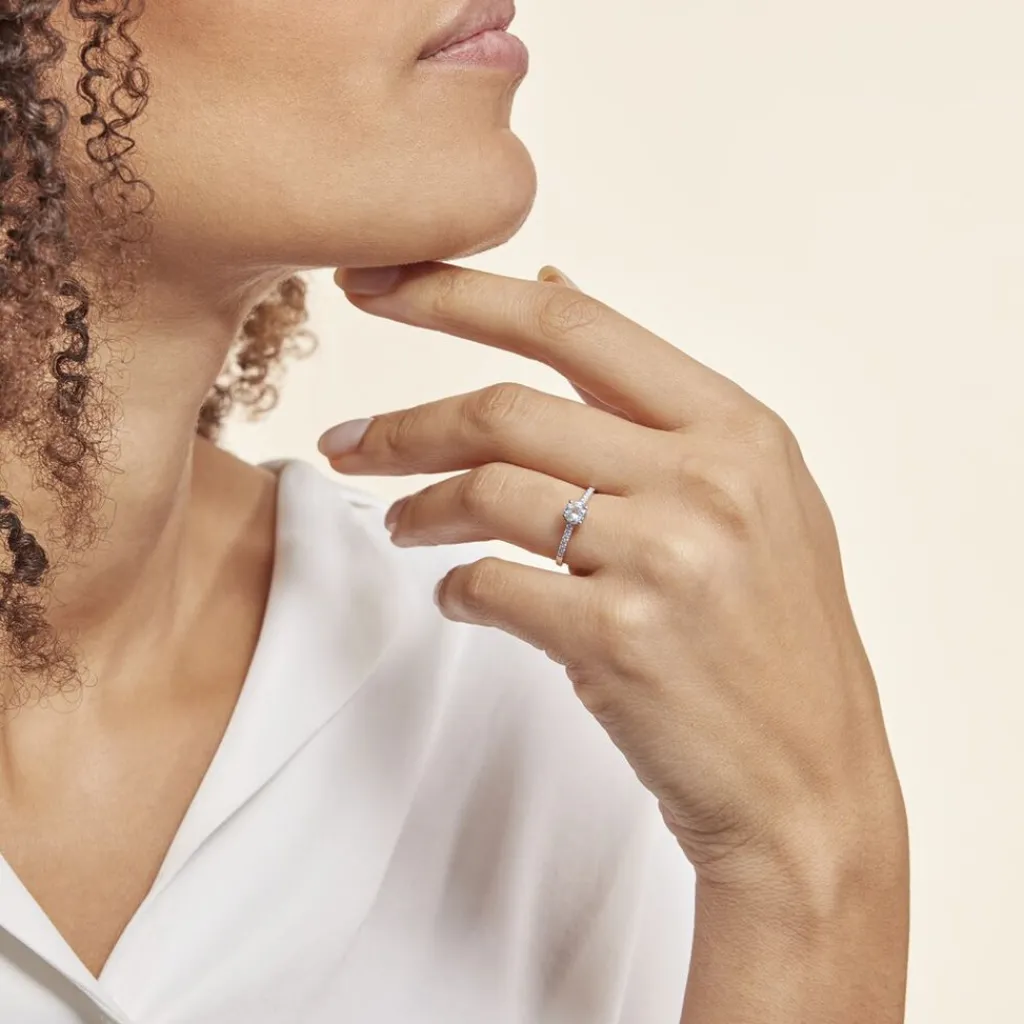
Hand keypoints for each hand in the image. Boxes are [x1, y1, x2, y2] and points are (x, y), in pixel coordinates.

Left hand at [317, 261, 905, 888]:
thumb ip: (655, 396)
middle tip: (346, 440)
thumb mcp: (756, 493)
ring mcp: (664, 559)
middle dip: (406, 423)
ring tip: (398, 525)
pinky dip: (455, 588)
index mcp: (737, 428)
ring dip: (419, 507)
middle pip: (508, 408)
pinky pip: (491, 585)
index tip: (379, 284)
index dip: (458, 293)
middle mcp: (706, 479)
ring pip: (487, 490)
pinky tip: (460, 596)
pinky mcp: (618, 641)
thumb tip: (557, 284)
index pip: (574, 326)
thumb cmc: (775, 639)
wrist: (809, 782)